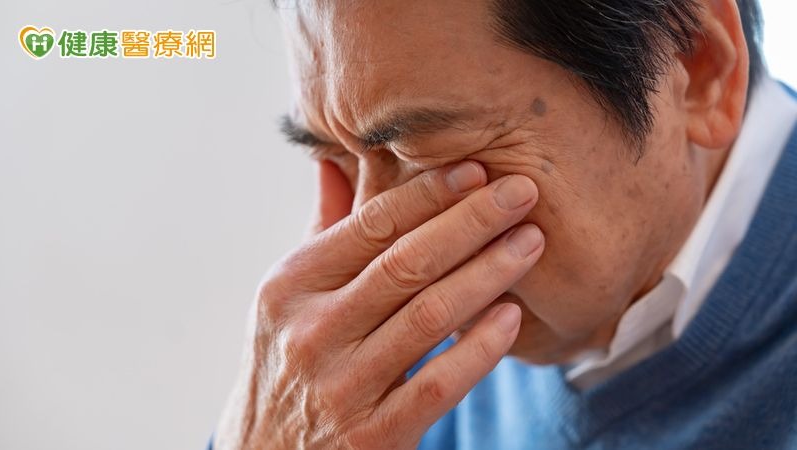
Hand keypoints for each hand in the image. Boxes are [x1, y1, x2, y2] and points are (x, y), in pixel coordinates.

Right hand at [215, 160, 543, 448]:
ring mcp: (341, 387)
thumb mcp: (288, 298)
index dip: (428, 194)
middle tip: (523, 191)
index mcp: (290, 285)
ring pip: (430, 317)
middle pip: (407, 263)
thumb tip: (334, 159)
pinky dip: (480, 348)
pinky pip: (438, 384)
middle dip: (472, 221)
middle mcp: (311, 331)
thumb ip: (321, 232)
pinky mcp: (373, 436)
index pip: (370, 226)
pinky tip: (512, 316)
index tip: (478, 168)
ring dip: (488, 273)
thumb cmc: (288, 363)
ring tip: (531, 242)